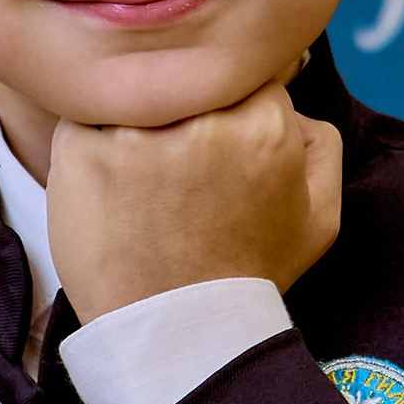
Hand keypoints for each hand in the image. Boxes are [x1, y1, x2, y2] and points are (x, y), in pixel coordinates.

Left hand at [45, 81, 342, 320]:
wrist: (175, 333)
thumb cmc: (248, 273)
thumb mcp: (320, 216)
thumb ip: (321, 140)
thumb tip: (291, 79)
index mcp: (266, 124)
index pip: (241, 71)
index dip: (230, 100)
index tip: (218, 136)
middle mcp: (202, 120)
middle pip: (187, 74)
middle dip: (185, 107)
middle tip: (179, 161)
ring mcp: (137, 132)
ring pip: (137, 89)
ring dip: (137, 119)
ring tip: (142, 176)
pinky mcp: (82, 149)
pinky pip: (85, 114)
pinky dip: (93, 140)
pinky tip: (108, 184)